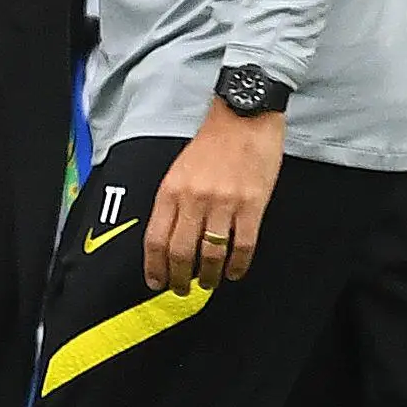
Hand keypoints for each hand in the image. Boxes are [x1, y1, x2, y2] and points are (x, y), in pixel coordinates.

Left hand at [146, 100, 286, 292]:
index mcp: (171, 191)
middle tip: (181, 289)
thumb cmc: (211, 144)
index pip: (155, 240)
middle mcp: (193, 199)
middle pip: (180, 252)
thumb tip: (167, 241)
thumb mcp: (178, 171)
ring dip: (208, 276)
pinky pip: (243, 246)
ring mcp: (224, 203)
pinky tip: (234, 272)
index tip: (155, 281)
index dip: (154, 267)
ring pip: (211, 254)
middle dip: (179, 278)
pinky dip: (237, 265)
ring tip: (208, 283)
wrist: (244, 118)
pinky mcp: (251, 205)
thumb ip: (172, 203)